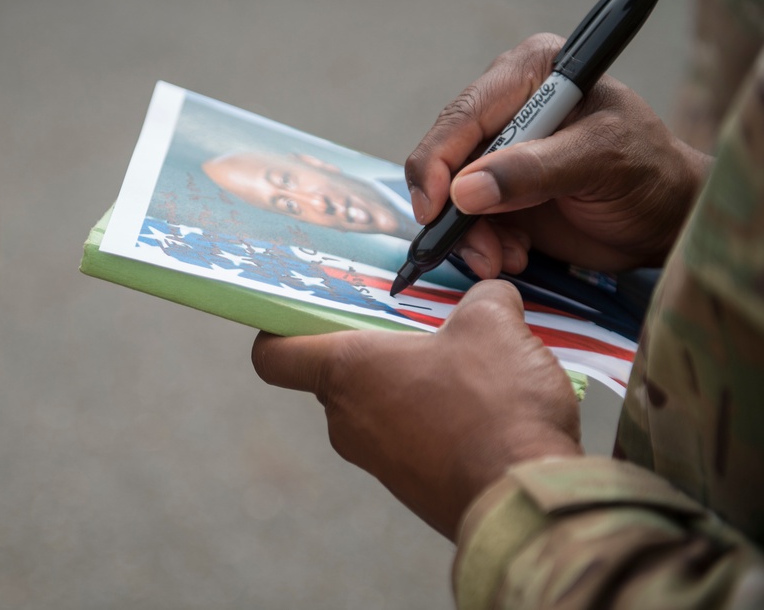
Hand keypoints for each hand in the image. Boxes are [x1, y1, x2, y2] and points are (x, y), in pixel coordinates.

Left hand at [251, 281, 581, 539]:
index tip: (304, 314)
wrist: (524, 499)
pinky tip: (486, 410)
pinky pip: (410, 440)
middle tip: (420, 328)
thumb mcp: (493, 324)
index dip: (278, 330)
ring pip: (380, 407)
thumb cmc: (493, 405)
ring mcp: (376, 461)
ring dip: (414, 385)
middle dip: (376, 349)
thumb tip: (490, 297)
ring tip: (469, 369)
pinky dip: (437, 422)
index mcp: (346, 372)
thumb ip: (483, 298)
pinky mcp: (411, 487)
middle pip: (338, 375)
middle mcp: (347, 420)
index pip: (273, 355)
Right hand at [405, 33, 711, 278]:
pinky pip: (466, 220)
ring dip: (471, 235)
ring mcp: (499, 152)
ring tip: (505, 259)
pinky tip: (514, 255)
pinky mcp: (497, 191)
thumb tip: (464, 191)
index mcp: (531, 73)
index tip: (433, 209)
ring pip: (451, 195)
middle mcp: (506, 106)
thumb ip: (533, 171)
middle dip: (455, 209)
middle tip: (479, 250)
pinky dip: (482, 244)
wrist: (665, 220)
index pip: (463, 115)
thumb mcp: (600, 161)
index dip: (437, 162)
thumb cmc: (648, 173)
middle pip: (447, 156)